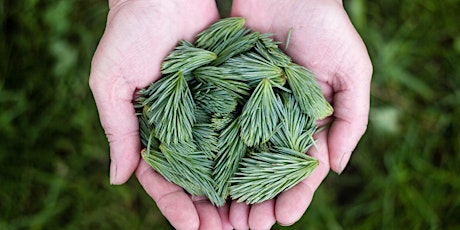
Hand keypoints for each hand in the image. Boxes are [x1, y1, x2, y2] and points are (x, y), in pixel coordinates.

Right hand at [89, 1, 232, 228]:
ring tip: (251, 217)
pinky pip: (243, 127)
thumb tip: (117, 179)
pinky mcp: (231, 94)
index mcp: (151, 131)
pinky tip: (268, 174)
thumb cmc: (128, 34)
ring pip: (224, 160)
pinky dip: (254, 152)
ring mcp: (208, 113)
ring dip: (236, 190)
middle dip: (211, 208)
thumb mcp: (111, 82)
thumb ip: (117, 130)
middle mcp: (182, 127)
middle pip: (197, 178)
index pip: (161, 178)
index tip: (192, 228)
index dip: (174, 206)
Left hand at [229, 0, 371, 228]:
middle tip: (246, 227)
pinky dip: (212, 152)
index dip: (295, 196)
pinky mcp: (229, 92)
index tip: (282, 218)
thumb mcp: (353, 71)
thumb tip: (336, 168)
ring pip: (240, 156)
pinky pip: (220, 126)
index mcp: (309, 121)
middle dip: (259, 200)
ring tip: (224, 215)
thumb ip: (351, 119)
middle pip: (267, 170)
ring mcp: (252, 108)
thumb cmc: (328, 27)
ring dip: (233, 187)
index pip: (303, 168)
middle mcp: (279, 120)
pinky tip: (203, 176)